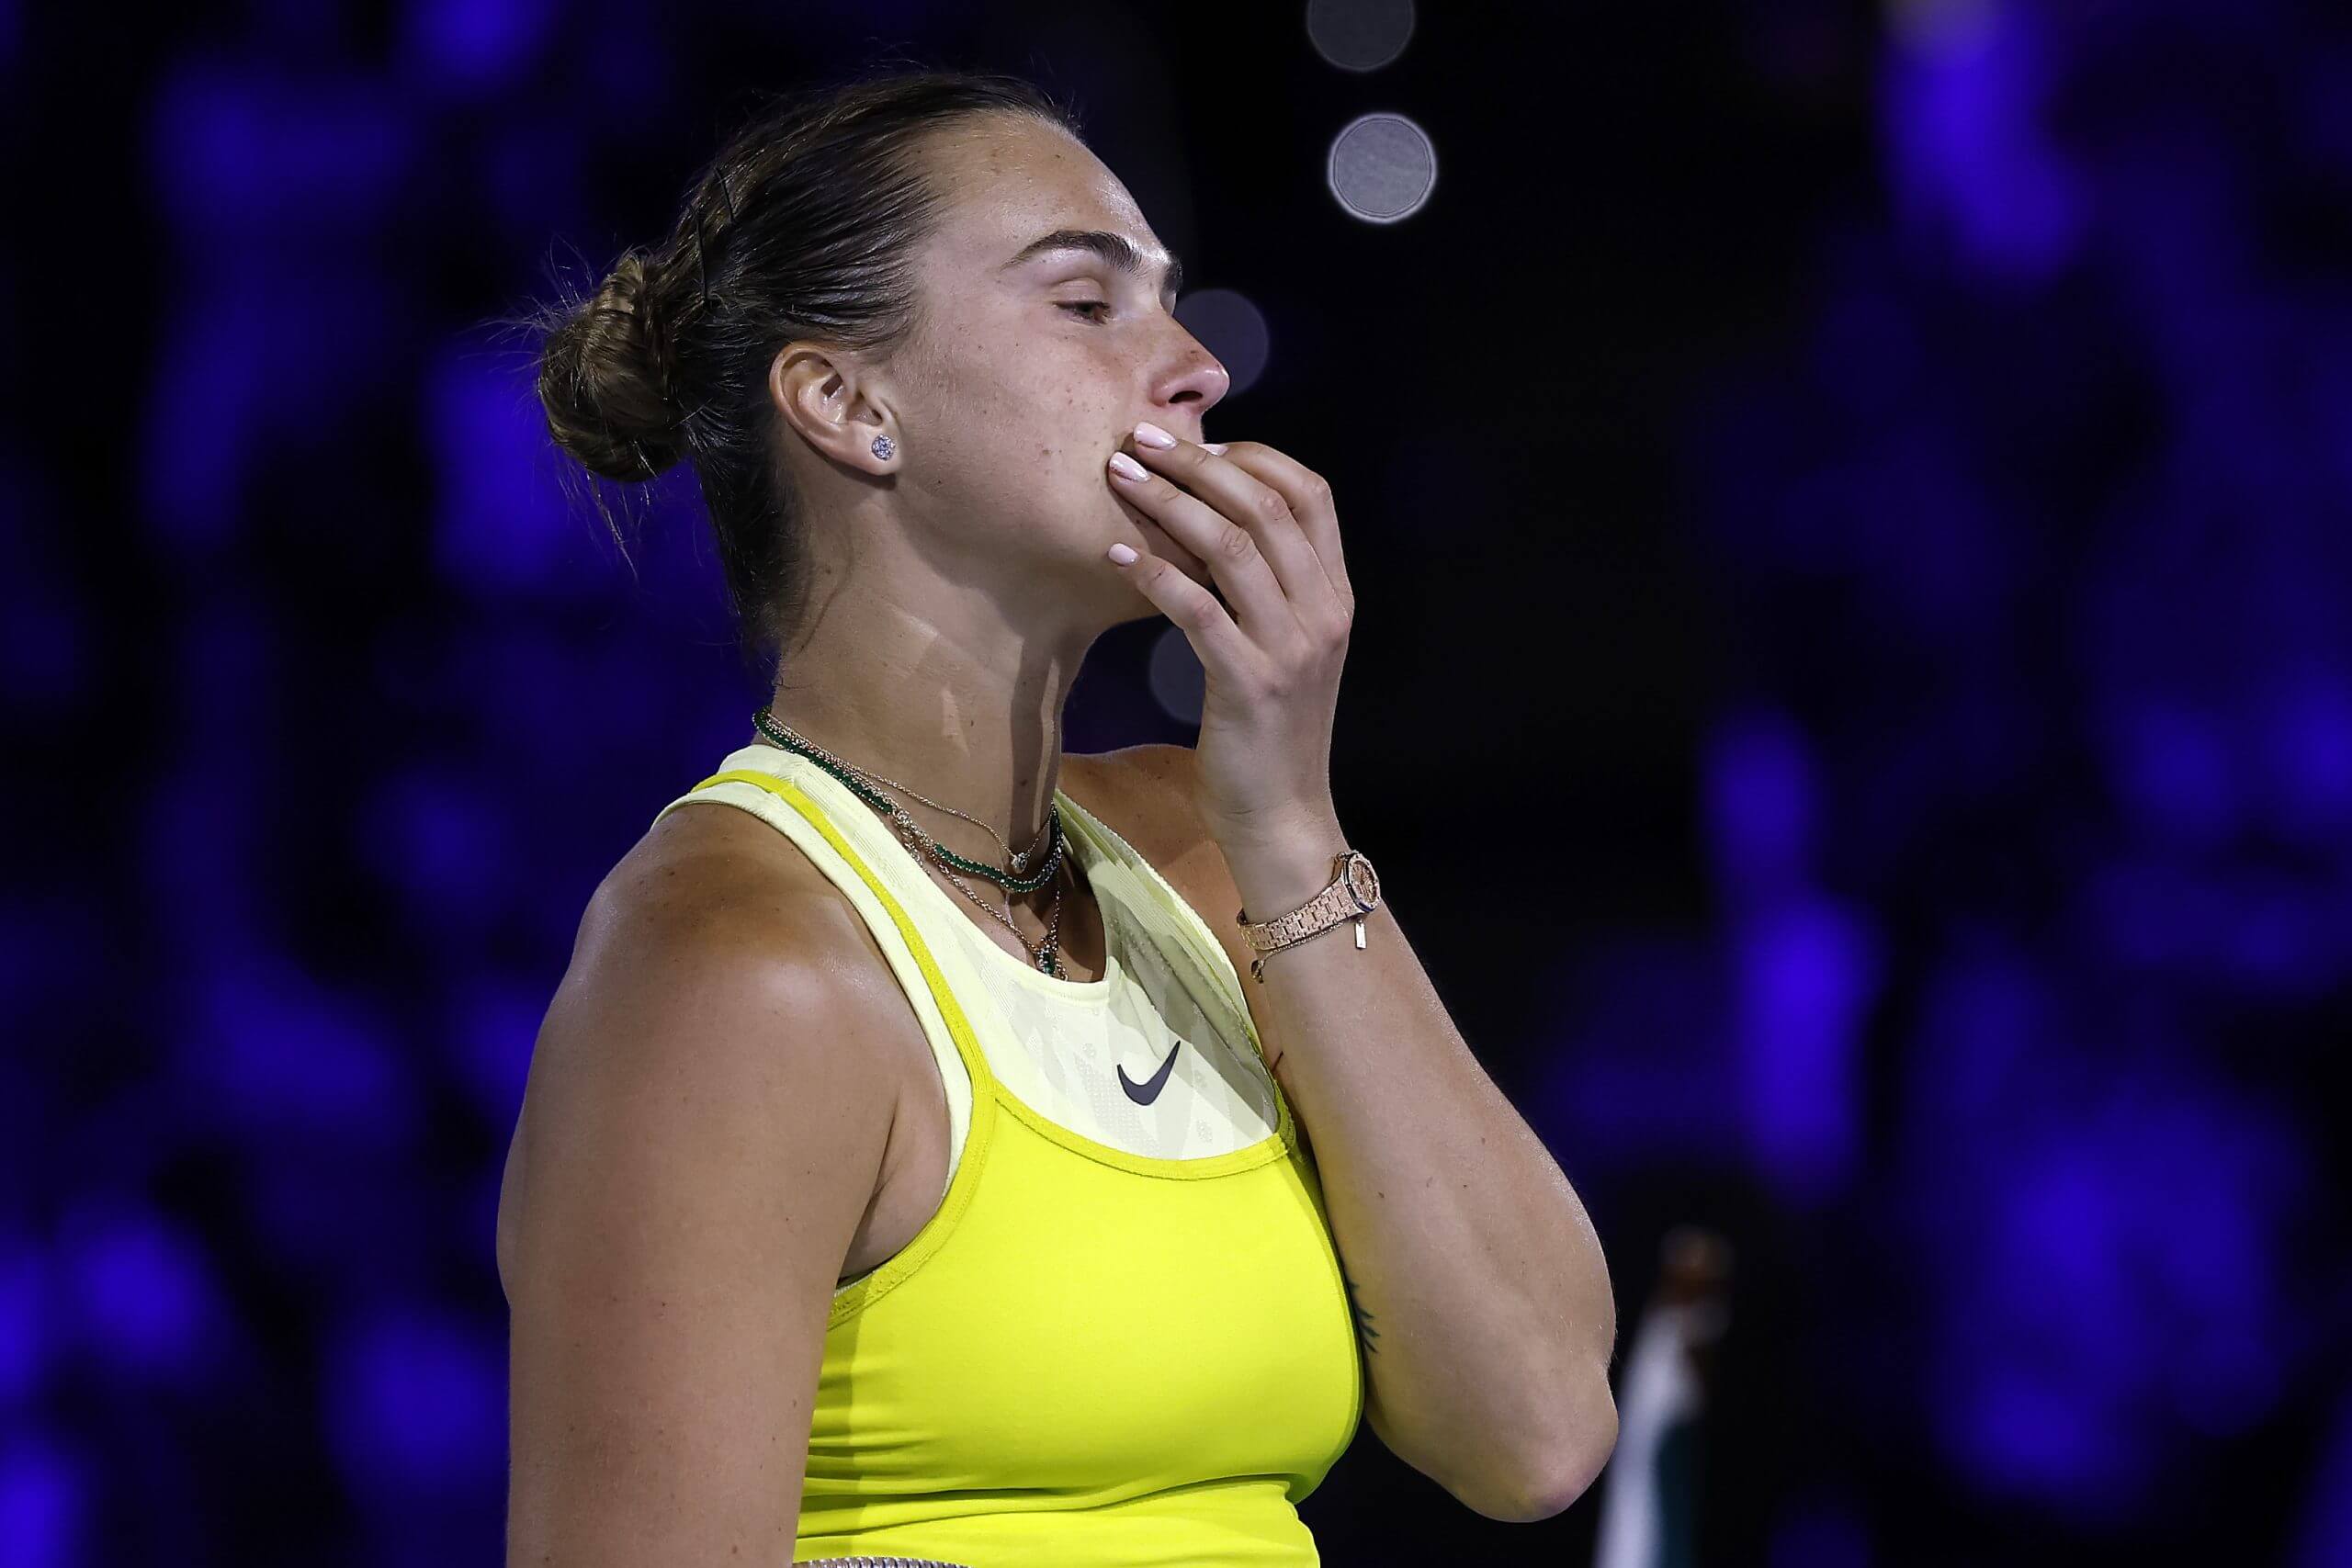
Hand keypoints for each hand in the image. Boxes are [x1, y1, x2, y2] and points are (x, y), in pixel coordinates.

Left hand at [1104, 423, 1355, 851]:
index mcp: (1336, 595)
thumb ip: (1267, 587)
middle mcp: (1324, 612)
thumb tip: (1211, 520)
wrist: (1282, 815)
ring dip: (1169, 503)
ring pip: (1233, 546)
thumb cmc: (1269, 729)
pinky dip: (1155, 572)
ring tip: (1120, 479)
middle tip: (1139, 441)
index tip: (1197, 441)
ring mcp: (1291, 647)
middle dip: (1197, 463)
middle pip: (1265, 506)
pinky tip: (1116, 555)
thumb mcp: (1284, 646)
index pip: (1311, 493)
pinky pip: (1198, 609)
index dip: (1254, 455)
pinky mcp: (1250, 683)